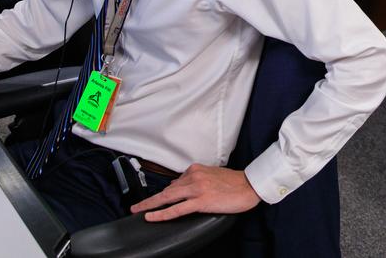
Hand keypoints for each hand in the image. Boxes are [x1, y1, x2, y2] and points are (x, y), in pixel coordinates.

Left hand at [130, 164, 260, 221]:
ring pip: (167, 198)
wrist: (250, 186)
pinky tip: (151, 216)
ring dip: (150, 205)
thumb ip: (196, 180)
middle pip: (166, 190)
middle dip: (150, 199)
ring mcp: (196, 189)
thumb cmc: (234, 183)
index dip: (163, 193)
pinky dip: (162, 213)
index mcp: (196, 170)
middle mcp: (194, 176)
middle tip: (136, 206)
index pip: (174, 182)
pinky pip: (177, 208)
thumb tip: (180, 187)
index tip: (154, 199)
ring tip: (138, 211)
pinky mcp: (201, 201)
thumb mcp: (211, 176)